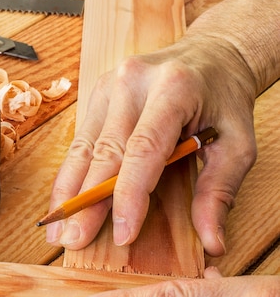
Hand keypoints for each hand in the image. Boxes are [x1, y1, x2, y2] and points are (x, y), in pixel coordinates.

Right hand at [47, 35, 257, 254]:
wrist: (210, 55)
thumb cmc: (223, 100)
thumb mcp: (237, 143)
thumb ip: (220, 191)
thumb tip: (212, 242)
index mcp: (173, 89)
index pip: (143, 148)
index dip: (129, 194)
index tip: (122, 234)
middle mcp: (132, 82)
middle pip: (104, 150)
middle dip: (87, 201)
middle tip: (75, 240)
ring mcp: (107, 85)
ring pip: (82, 147)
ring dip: (69, 191)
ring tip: (58, 228)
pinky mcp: (95, 93)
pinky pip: (79, 141)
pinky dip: (69, 175)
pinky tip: (62, 200)